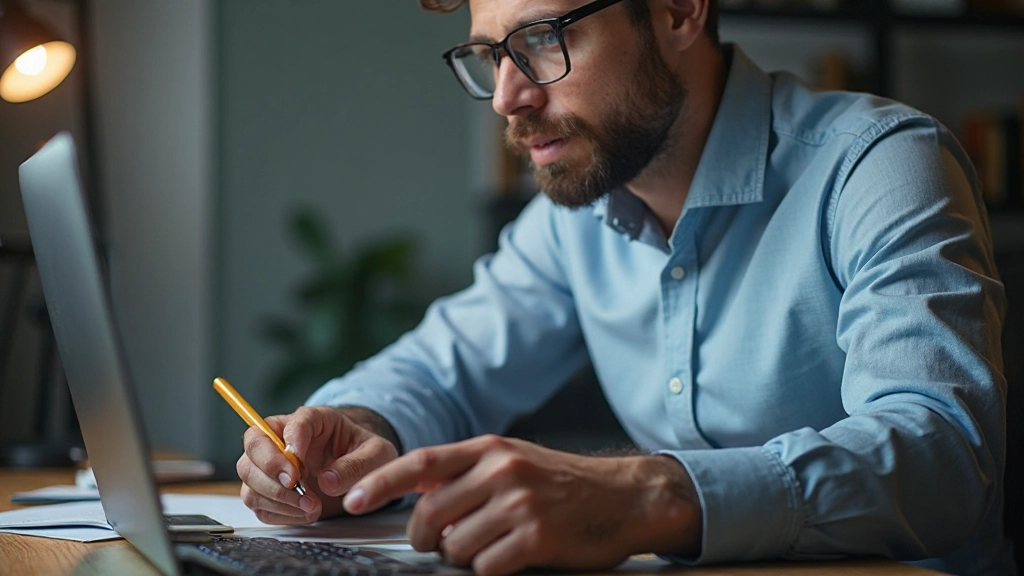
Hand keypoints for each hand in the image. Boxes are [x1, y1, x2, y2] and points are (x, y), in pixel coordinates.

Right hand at [236, 406, 398, 524]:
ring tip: (310, 506)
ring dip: (274, 495)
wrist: (360, 472)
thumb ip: (356, 465)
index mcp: (314, 420)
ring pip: (248, 475)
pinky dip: (277, 512)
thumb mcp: (376, 454)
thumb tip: (328, 481)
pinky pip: (257, 503)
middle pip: (254, 443)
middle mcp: (284, 438)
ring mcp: (273, 465)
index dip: (291, 440)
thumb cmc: (365, 455)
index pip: (293, 421)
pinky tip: (303, 513)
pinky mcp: (270, 491)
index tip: (299, 463)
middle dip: (270, 467)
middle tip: (295, 484)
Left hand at [342, 435, 701, 575]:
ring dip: (463, 555)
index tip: (352, 498)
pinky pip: (486, 566)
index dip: (381, 481)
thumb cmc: (562, 482)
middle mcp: (501, 470)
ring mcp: (519, 503)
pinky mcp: (537, 536)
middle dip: (425, 537)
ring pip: (456, 545)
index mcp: (489, 449)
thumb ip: (467, 473)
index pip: (422, 463)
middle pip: (430, 513)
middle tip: (438, 543)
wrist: (624, 496)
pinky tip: (511, 557)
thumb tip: (418, 494)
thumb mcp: (513, 461)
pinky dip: (490, 568)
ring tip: (491, 545)